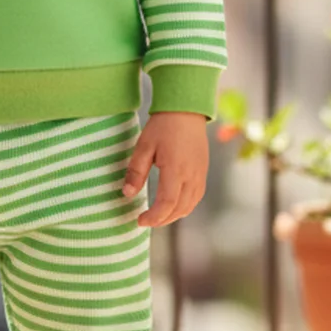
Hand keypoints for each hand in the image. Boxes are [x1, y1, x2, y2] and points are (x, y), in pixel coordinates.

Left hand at [123, 112, 209, 227]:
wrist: (186, 110)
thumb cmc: (163, 126)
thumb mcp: (144, 146)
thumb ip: (136, 172)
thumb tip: (127, 194)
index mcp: (176, 170)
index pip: (166, 204)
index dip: (153, 217)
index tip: (140, 220)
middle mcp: (192, 176)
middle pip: (179, 209)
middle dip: (162, 220)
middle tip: (146, 221)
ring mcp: (200, 174)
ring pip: (190, 205)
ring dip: (174, 215)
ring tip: (158, 216)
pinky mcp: (204, 171)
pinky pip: (196, 197)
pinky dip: (185, 206)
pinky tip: (173, 205)